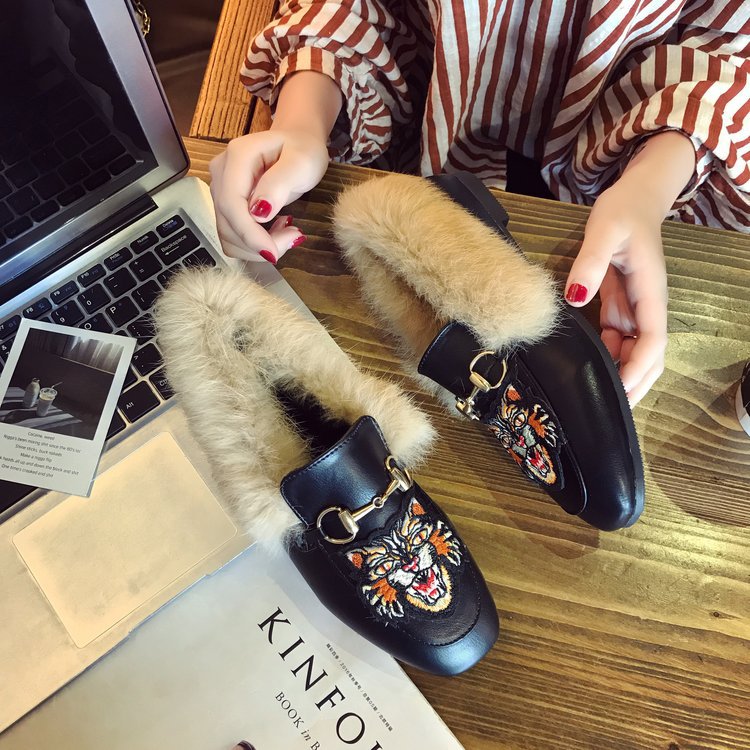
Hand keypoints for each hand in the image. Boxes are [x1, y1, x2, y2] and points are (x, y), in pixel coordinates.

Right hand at [209, 128, 328, 263]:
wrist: (296, 143)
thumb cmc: (303, 150)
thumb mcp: (301, 163)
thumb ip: (279, 184)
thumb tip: (258, 213)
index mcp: (238, 156)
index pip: (231, 204)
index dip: (249, 234)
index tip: (273, 253)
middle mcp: (221, 172)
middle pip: (227, 223)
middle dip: (258, 243)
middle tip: (293, 237)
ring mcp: (220, 188)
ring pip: (227, 234)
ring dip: (256, 246)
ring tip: (287, 232)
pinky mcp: (225, 203)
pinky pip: (233, 234)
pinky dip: (254, 243)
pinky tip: (275, 230)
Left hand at [565, 184, 667, 405]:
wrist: (635, 196)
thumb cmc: (623, 210)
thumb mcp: (604, 230)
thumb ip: (591, 263)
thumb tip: (576, 297)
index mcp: (651, 292)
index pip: (653, 340)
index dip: (638, 367)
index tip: (620, 389)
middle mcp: (648, 306)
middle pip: (649, 355)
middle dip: (635, 382)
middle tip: (609, 407)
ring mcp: (636, 307)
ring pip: (633, 350)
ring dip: (620, 372)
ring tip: (596, 393)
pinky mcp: (622, 304)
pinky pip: (618, 338)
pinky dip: (609, 355)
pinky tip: (591, 365)